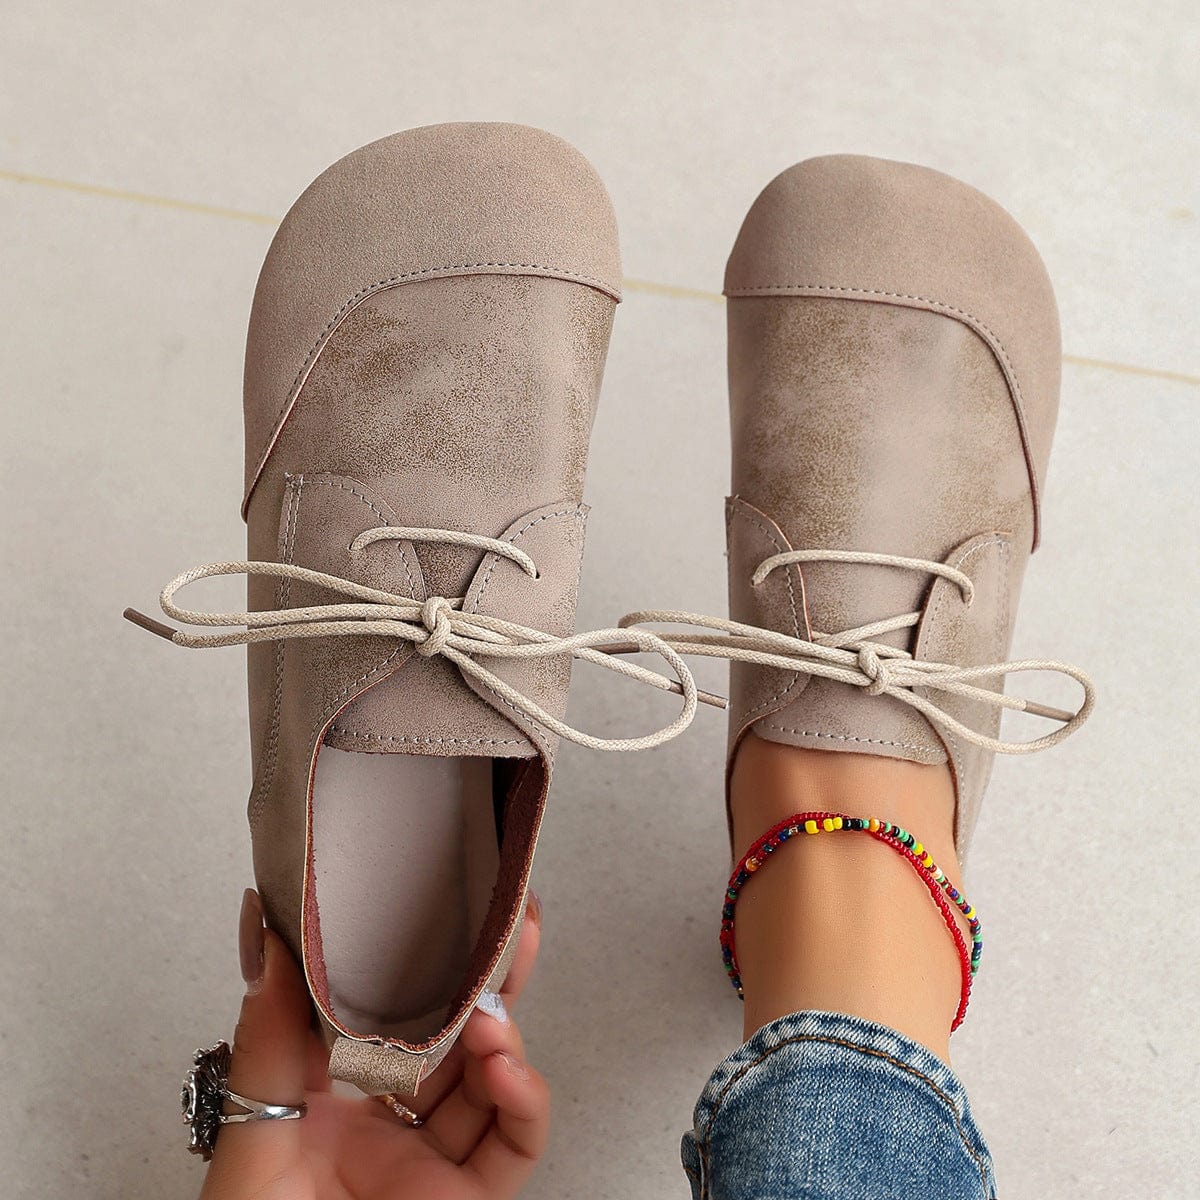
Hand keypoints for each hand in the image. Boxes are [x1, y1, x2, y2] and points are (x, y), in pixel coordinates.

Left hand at [199, 889, 547, 1199]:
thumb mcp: (249, 1131)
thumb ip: (267, 1039)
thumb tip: (268, 939)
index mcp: (331, 1098)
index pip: (389, 1010)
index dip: (425, 960)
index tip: (447, 909)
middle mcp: (386, 1125)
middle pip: (454, 1037)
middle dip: (490, 980)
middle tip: (513, 929)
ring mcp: (428, 1164)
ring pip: (491, 1083)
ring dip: (503, 1039)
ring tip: (491, 1019)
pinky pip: (513, 1148)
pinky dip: (525, 1103)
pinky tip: (510, 1070)